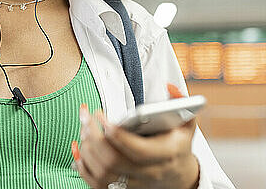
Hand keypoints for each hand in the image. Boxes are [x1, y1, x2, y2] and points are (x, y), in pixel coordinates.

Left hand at [71, 84, 199, 188]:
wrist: (179, 177)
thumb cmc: (178, 144)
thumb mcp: (187, 123)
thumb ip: (181, 102)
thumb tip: (169, 86)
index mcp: (166, 155)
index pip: (136, 149)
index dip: (114, 132)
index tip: (100, 114)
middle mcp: (150, 173)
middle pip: (113, 161)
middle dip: (94, 138)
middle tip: (86, 117)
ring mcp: (135, 185)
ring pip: (102, 173)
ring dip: (87, 150)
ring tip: (84, 128)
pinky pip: (95, 184)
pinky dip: (82, 166)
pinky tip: (78, 147)